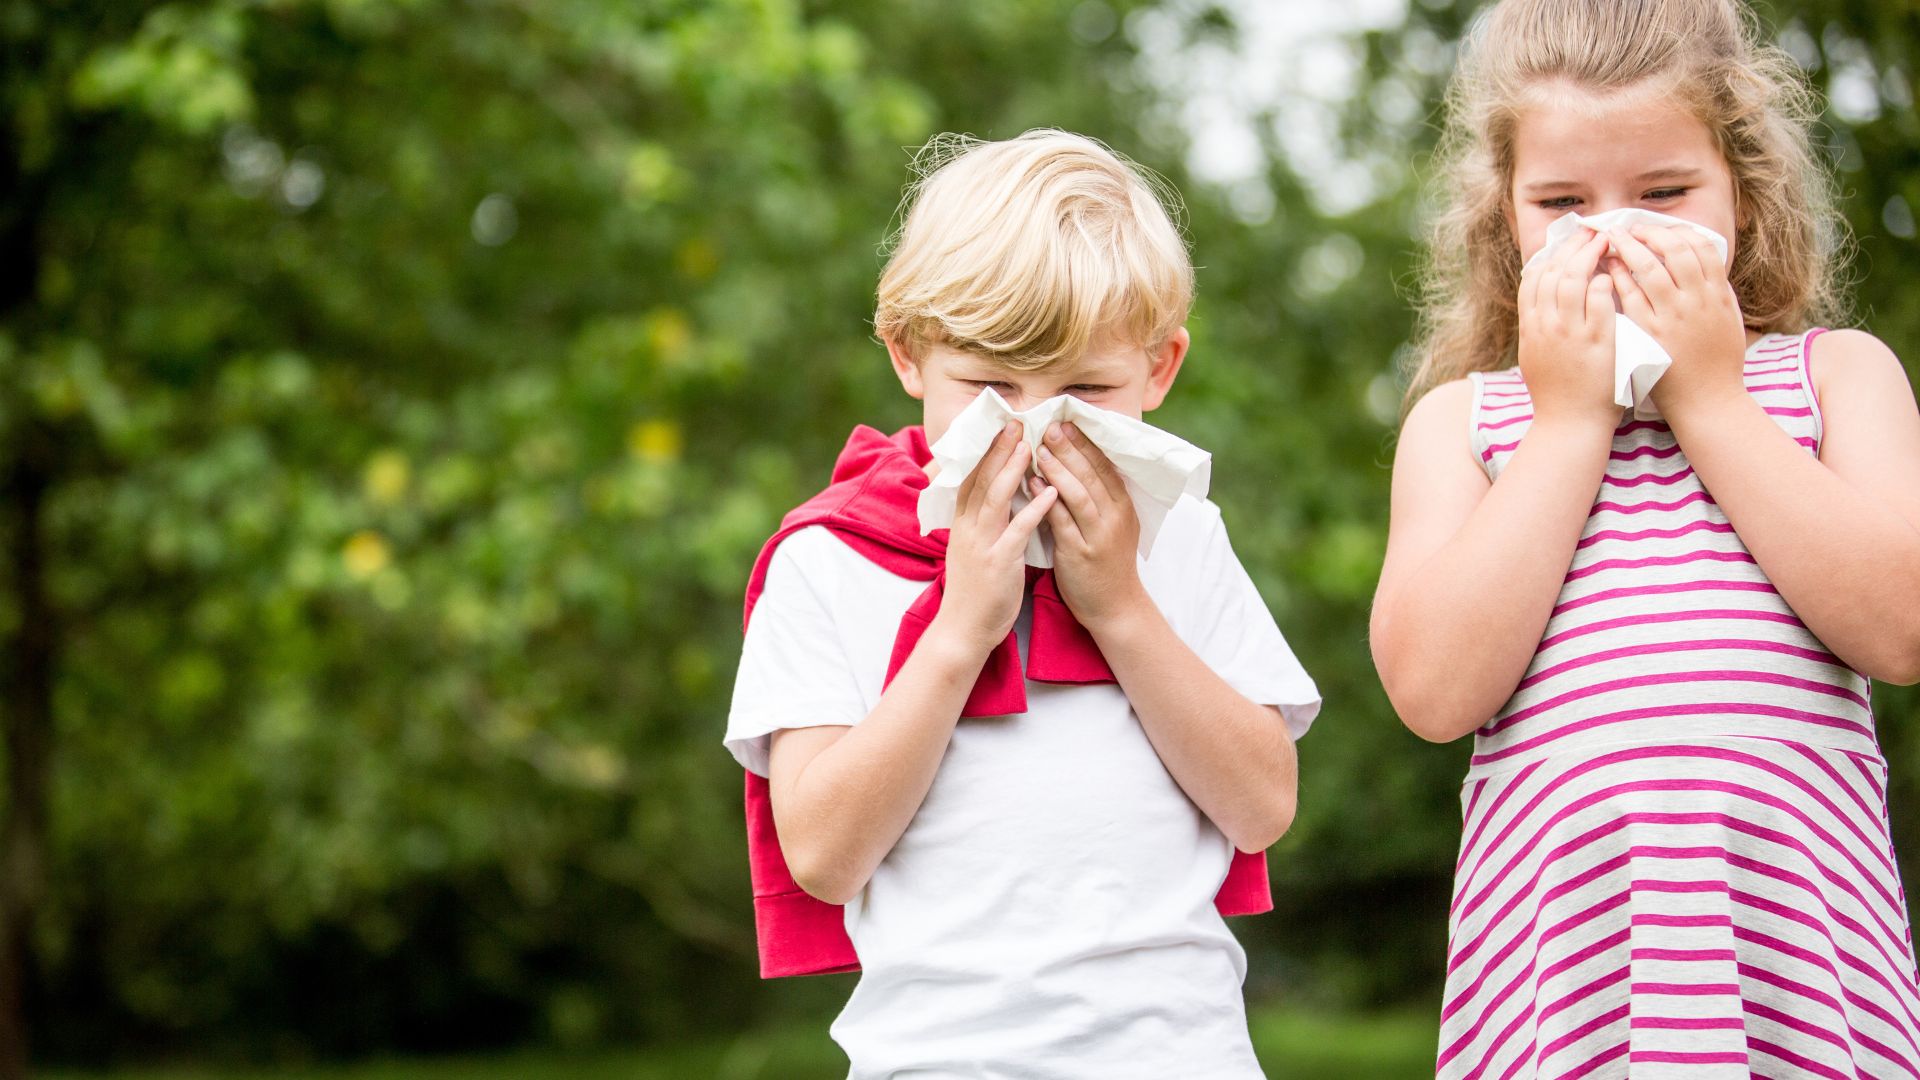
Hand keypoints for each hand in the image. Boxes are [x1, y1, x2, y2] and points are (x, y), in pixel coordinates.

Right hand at [934, 421, 1058, 652]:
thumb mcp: (973, 551)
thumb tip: (994, 500)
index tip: (1000, 428)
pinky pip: (1018, 531)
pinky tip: (1051, 492)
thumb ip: (982, 524)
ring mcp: (982, 545)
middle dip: (998, 449)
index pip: (971, 479)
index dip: (985, 452)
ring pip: (995, 498)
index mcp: (963, 525)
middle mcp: (968, 529)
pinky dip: (1034, 509)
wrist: (963, 630)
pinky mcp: (999, 563)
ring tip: (1030, 446)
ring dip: (1013, 470)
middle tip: (1015, 422)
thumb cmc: (974, 592)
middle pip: (981, 480)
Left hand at [1032, 421, 1146, 628]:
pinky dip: (1046, 500)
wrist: (1115, 607)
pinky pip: (1062, 521)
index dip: (1085, 442)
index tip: (1066, 421)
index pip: (1104, 465)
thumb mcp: (1111, 525)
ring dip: (1058, 468)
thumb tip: (1074, 464)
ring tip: (1039, 448)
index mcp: (1123, 506)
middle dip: (1069, 447)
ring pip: (1078, 493)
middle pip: (1091, 474)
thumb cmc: (1107, 563)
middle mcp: (1115, 517)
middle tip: (1049, 426)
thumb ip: (1097, 497)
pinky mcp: (1080, 553)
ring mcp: (1099, 535)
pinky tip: (1032, 484)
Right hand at [1517, 226, 1621, 431]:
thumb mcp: (1537, 355)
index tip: (1567, 241)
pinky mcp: (1595, 343)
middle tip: (1592, 231)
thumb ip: (1540, 326)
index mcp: (1530, 328)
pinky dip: (1605, 283)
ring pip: (1572, 281)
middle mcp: (1545, 327)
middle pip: (1552, 272)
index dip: (1551, 254)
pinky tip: (1614, 274)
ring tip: (1607, 242)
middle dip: (1573, 247)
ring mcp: (1569, 334)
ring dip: (1590, 257)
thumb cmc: (1558, 393)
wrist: (1569, 425)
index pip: (1533, 278)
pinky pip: (1599, 302)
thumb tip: (1546, 300)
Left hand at [1605, 224, 1748, 414]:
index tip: (1658, 227)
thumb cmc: (1719, 363)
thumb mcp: (1729, 321)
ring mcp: (1673, 318)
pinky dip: (1618, 279)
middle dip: (1650, 233)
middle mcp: (1697, 302)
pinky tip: (1606, 270)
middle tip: (1629, 228)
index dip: (1677, 231)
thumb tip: (1707, 264)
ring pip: (1650, 270)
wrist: (1707, 402)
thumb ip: (1718, 291)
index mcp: (1718, 295)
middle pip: (1675, 251)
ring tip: (1612, 241)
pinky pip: (1630, 298)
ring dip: (1629, 249)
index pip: (1701, 247)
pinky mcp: (1649, 336)